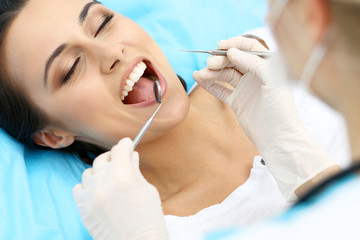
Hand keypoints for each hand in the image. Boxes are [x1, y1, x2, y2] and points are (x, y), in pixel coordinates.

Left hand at [73, 138, 167, 239]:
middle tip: (121, 159)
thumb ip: (135, 171)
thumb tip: (131, 156)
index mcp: (123, 176)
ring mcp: (90, 196)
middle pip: (103, 158)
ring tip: (110, 176)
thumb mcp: (148, 191)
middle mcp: (103, 183)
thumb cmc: (149, 220)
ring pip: (90, 171)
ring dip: (100, 170)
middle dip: (113, 156)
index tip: (128, 143)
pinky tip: (98, 189)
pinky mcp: (83, 209)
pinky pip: (79, 188)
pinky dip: (88, 185)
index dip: (125, 144)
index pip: (120, 150)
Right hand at [194, 36, 336, 200]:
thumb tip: (232, 51)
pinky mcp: (236, 101)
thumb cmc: (281, 110)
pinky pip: (220, 89)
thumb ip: (254, 63)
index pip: (250, 48)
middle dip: (221, 60)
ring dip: (212, 72)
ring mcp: (245, 88)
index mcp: (268, 67)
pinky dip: (209, 84)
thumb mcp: (273, 81)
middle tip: (209, 63)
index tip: (221, 45)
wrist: (277, 139)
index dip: (236, 44)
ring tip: (200, 74)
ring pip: (225, 74)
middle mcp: (256, 75)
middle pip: (234, 60)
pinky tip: (199, 79)